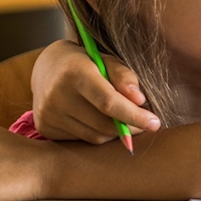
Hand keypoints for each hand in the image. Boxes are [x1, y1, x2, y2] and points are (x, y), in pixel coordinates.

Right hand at [30, 39, 159, 143]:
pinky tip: (98, 120)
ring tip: (121, 119)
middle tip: (145, 122)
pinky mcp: (44, 127)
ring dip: (115, 132)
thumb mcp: (106, 60)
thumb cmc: (86, 62)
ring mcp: (48, 113)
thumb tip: (140, 100)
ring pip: (95, 136)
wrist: (47, 68)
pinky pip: (82, 140)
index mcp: (74, 72)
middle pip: (104, 123)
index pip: (108, 102)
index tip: (155, 123)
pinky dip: (98, 134)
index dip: (134, 115)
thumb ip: (124, 76)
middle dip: (130, 126)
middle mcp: (56, 95)